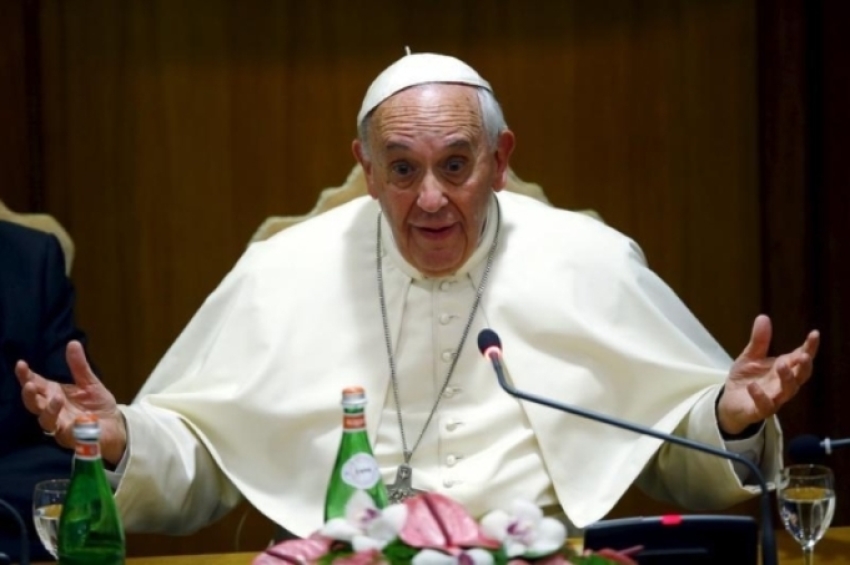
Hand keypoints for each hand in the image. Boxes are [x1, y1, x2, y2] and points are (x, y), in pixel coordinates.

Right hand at [17, 340, 126, 464]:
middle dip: (29, 395)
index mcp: (54, 394)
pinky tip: (80, 420)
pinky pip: (70, 435)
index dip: (26, 376)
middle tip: (30, 385)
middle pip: (34, 405)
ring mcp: (61, 426)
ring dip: (49, 410)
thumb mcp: (90, 383)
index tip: (21, 364)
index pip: (36, 385)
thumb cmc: (97, 405)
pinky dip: (75, 427)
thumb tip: (73, 343)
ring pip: (47, 421)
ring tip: (57, 398)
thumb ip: (79, 366)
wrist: (114, 427)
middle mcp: (53, 411)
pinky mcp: (74, 439)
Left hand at [717, 314, 819, 434]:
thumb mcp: (750, 357)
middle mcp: (782, 384)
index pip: (800, 357)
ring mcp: (773, 398)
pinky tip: (752, 386)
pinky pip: (764, 406)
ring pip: (787, 391)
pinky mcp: (759, 410)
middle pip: (800, 376)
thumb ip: (759, 341)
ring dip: (787, 379)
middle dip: (804, 367)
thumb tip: (763, 317)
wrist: (729, 402)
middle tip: (802, 356)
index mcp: (783, 369)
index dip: (809, 347)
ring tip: (781, 365)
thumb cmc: (746, 379)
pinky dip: (759, 396)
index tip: (814, 334)